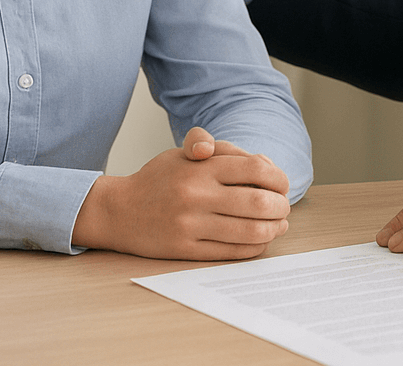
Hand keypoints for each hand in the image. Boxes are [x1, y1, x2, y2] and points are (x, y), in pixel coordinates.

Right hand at [73, 127, 290, 258]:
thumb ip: (225, 152)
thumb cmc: (159, 179)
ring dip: (274, 229)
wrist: (119, 211)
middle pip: (260, 202)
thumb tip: (265, 165)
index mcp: (201, 167)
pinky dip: (255, 247)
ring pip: (251, 231)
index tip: (282, 185)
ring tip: (278, 225)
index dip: (279, 178)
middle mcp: (197, 194)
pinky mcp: (186, 249)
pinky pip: (232, 251)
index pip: (256, 169)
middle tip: (283, 207)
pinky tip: (260, 240)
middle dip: (281, 206)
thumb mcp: (185, 154)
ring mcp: (191, 224)